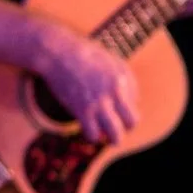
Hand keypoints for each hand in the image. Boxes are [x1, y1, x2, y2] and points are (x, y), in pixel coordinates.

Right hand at [37, 31, 138, 145]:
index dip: (125, 108)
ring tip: (104, 136)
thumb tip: (134, 101)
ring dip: (112, 139)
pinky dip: (91, 137)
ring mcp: (99, 102)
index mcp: (123, 77)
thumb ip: (125, 78)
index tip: (113, 108)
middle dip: (125, 128)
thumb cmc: (81, 55)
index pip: (135, 103)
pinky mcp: (82, 110)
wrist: (57, 52)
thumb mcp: (111, 60)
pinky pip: (92, 134)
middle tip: (115, 125)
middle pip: (132, 122)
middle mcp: (115, 91)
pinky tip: (86, 129)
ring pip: (115, 134)